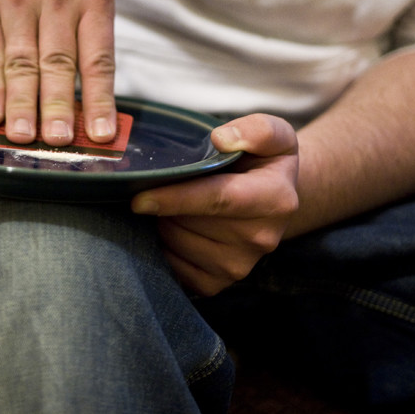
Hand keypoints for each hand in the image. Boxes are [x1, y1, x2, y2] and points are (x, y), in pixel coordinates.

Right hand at [0, 0, 116, 145]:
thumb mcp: (76, 1)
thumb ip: (85, 50)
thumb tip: (88, 118)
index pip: (99, 57)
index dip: (99, 100)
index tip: (101, 134)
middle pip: (58, 62)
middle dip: (57, 107)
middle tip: (59, 142)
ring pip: (22, 62)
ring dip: (22, 105)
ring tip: (22, 138)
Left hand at [131, 115, 299, 295]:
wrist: (274, 201)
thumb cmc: (265, 162)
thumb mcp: (274, 134)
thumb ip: (256, 130)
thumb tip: (221, 140)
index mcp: (276, 199)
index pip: (218, 199)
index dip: (175, 198)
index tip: (139, 197)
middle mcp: (261, 239)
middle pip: (190, 223)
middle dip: (165, 204)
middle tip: (162, 185)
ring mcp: (240, 266)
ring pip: (178, 245)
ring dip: (163, 223)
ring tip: (172, 205)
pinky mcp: (219, 284)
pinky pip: (175, 270)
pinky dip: (164, 248)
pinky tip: (172, 227)